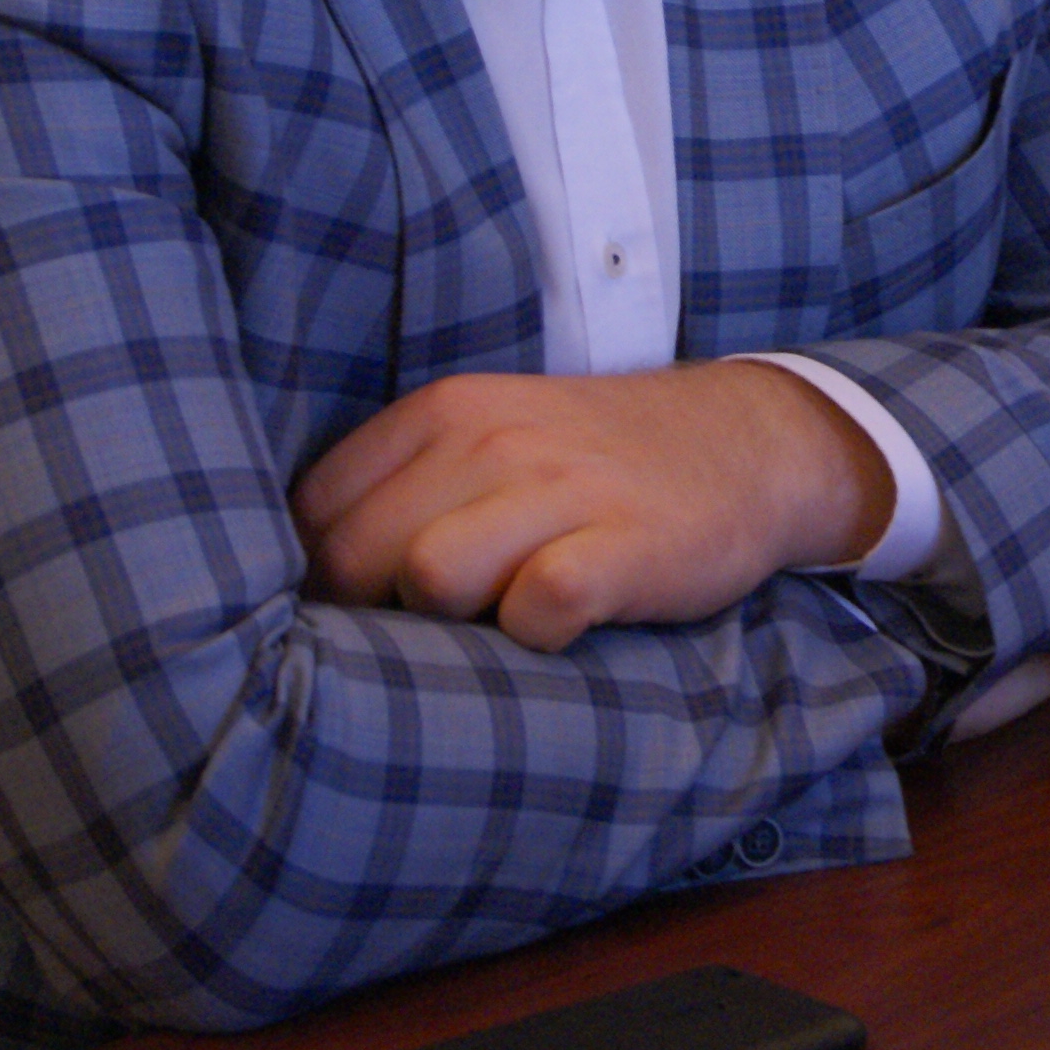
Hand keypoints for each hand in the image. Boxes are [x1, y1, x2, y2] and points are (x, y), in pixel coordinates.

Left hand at [291, 360, 891, 651]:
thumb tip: (303, 578)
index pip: (314, 509)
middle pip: (355, 555)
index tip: (354, 615)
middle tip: (424, 638)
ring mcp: (560, 489)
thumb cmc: (597, 461)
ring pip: (429, 576)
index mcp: (445, 411)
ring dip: (446, 625)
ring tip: (492, 626)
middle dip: (371, 615)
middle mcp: (492, 438)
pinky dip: (534, 634)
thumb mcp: (493, 436)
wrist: (746, 443)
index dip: (316, 578)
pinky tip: (557, 627)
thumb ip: (406, 483)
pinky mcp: (622, 545)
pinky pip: (538, 606)